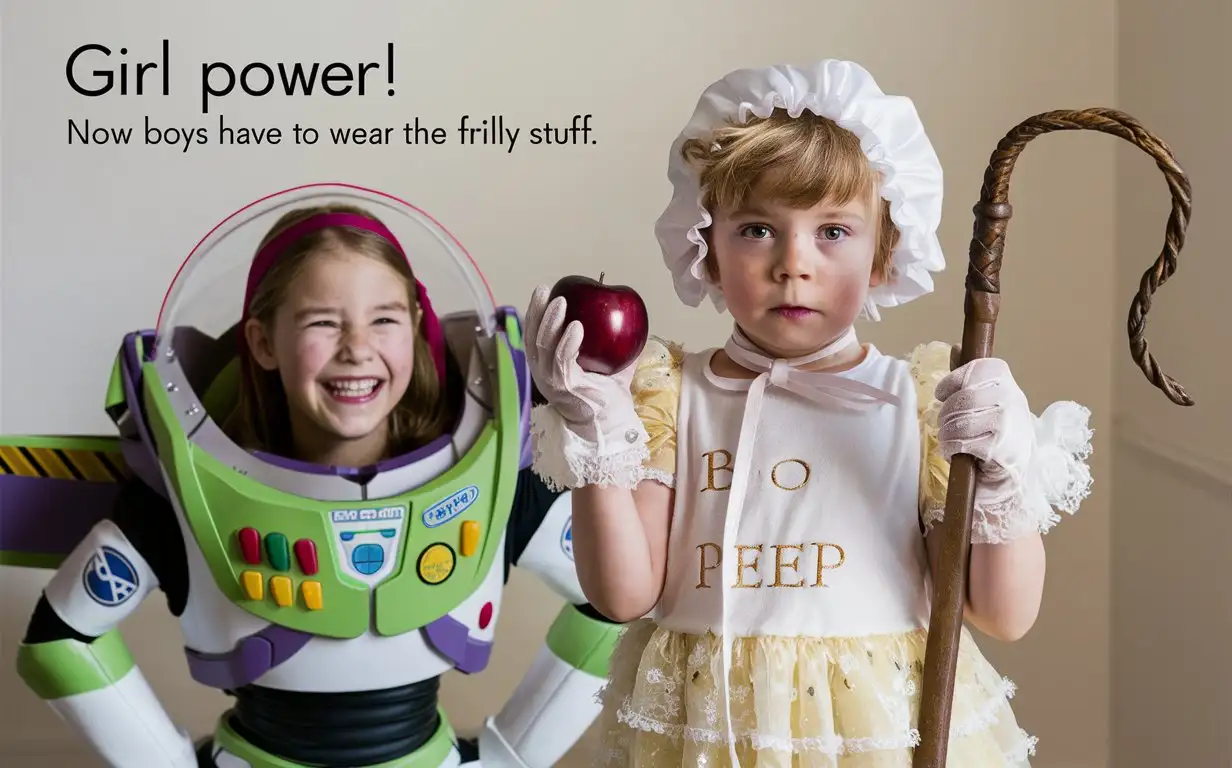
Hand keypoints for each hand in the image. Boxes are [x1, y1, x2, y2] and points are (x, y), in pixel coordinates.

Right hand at [523, 284, 640, 446]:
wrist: (611, 429)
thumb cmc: (608, 401)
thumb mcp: (612, 369)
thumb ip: (615, 350)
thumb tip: (631, 325)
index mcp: (549, 368)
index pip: (535, 337)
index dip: (535, 313)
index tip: (543, 292)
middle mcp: (544, 375)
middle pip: (532, 338)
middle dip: (537, 311)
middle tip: (546, 290)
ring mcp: (551, 382)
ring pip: (543, 347)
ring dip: (551, 322)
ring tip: (561, 302)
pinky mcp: (564, 388)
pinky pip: (562, 361)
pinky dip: (567, 342)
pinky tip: (576, 327)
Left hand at [935, 357, 1034, 495]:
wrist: (1012, 472)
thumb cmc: (993, 432)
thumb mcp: (984, 401)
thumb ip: (969, 376)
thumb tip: (957, 347)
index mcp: (1007, 383)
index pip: (979, 368)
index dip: (954, 380)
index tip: (942, 394)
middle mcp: (1012, 400)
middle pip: (965, 397)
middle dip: (947, 413)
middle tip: (946, 424)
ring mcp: (1008, 426)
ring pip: (961, 421)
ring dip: (947, 433)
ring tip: (951, 439)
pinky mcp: (1001, 450)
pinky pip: (963, 443)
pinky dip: (952, 448)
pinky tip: (956, 451)